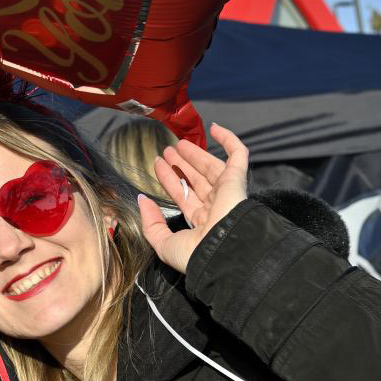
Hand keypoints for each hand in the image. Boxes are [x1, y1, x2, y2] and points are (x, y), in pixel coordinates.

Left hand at [138, 123, 248, 274]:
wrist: (223, 252)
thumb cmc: (194, 253)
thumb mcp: (163, 243)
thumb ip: (151, 223)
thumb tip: (142, 200)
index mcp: (201, 222)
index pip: (183, 195)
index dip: (170, 180)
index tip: (157, 165)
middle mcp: (215, 207)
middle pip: (196, 180)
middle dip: (182, 165)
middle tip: (167, 151)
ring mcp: (227, 192)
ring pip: (211, 166)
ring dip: (195, 154)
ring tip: (178, 144)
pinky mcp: (237, 180)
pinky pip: (238, 154)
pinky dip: (229, 139)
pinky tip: (214, 127)